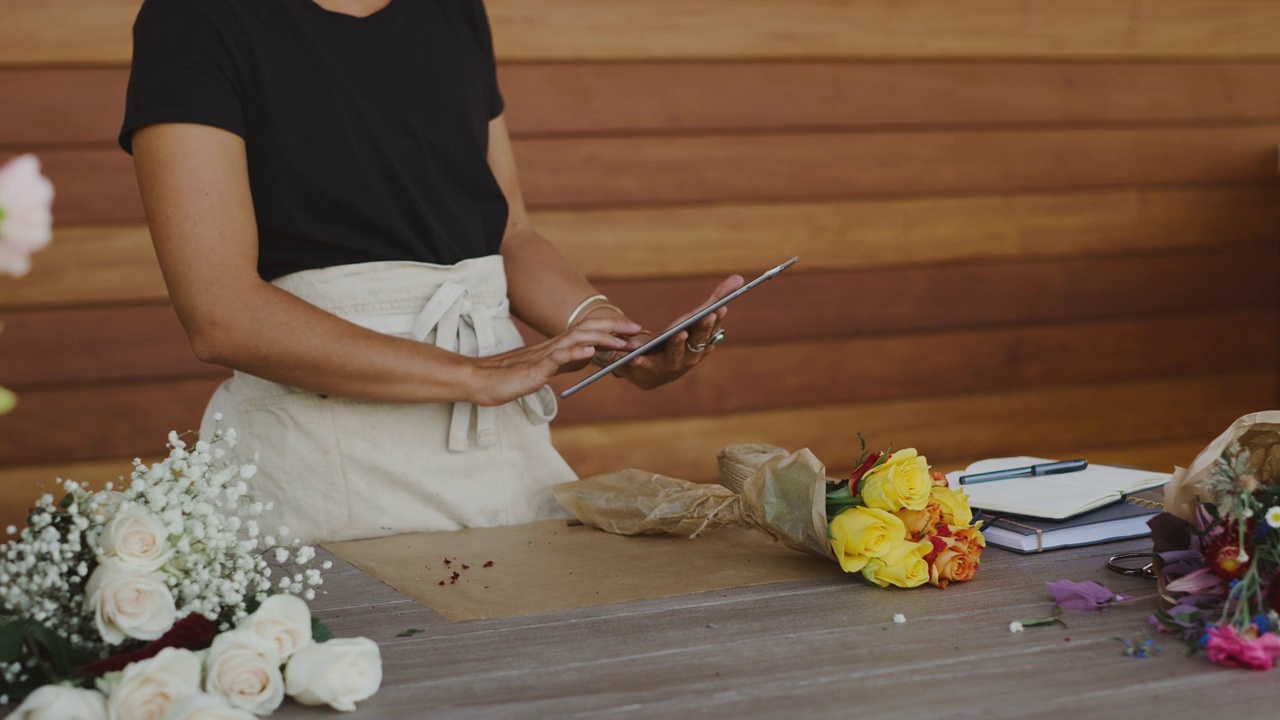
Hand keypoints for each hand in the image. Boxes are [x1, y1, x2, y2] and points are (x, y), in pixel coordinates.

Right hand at [469, 317, 641, 405]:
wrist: (481, 382)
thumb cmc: (509, 377)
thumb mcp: (545, 369)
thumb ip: (566, 362)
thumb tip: (587, 356)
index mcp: (556, 347)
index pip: (588, 331)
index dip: (612, 329)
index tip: (634, 330)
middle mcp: (552, 346)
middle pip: (587, 329)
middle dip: (615, 328)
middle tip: (638, 330)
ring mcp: (543, 356)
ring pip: (575, 339)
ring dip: (601, 339)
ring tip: (622, 342)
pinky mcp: (534, 370)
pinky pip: (556, 359)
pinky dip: (574, 354)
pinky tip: (589, 353)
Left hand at [608, 274, 744, 389]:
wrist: (650, 372)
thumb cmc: (676, 341)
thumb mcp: (693, 319)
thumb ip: (715, 300)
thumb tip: (739, 278)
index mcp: (701, 344)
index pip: (712, 330)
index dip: (717, 319)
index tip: (722, 307)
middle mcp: (690, 356)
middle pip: (697, 342)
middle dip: (703, 328)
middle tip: (708, 315)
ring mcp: (670, 365)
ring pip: (676, 354)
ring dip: (678, 343)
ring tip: (680, 333)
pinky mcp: (648, 370)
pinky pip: (645, 366)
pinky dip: (641, 362)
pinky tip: (636, 356)